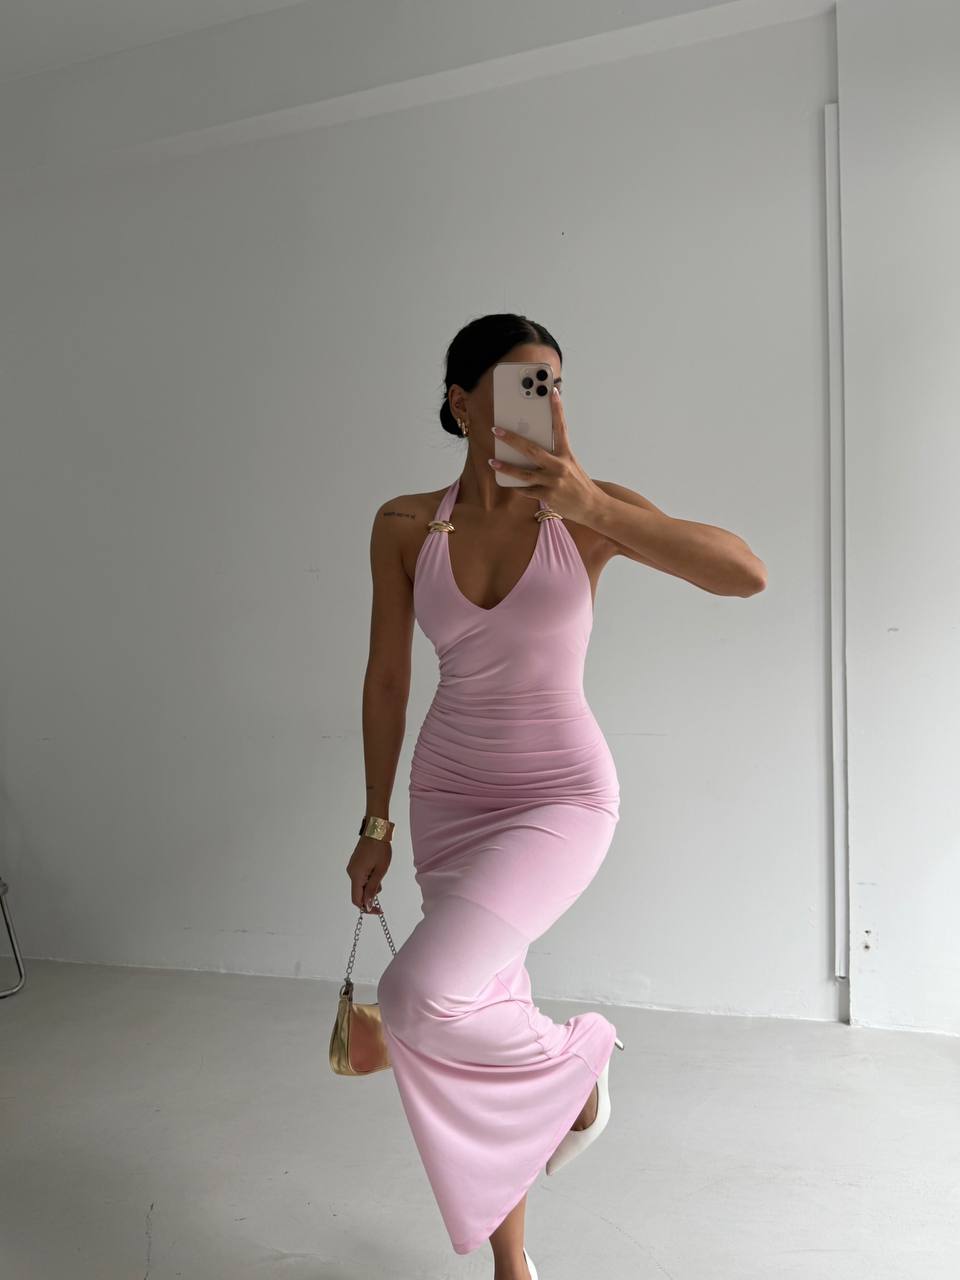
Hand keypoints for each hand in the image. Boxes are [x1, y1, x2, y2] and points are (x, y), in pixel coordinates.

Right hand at [346, 837, 390, 913]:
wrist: (376, 830)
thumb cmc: (380, 849)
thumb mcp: (380, 871)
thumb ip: (373, 889)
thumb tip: (368, 905)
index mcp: (356, 875)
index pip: (357, 900)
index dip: (367, 908)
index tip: (378, 910)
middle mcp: (351, 873)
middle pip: (359, 892)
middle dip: (371, 893)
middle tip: (382, 881)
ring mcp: (352, 867)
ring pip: (361, 884)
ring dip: (371, 884)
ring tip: (380, 871)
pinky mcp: (355, 864)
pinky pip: (361, 877)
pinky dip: (369, 878)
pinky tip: (376, 868)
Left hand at [489, 386, 603, 525]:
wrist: (591, 506)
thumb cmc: (578, 483)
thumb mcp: (570, 464)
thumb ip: (554, 455)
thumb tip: (530, 447)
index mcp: (566, 454)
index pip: (561, 428)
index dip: (557, 409)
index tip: (552, 392)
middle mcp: (559, 466)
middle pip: (531, 450)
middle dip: (512, 439)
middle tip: (496, 430)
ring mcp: (553, 482)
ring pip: (524, 473)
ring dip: (506, 467)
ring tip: (492, 462)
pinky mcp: (548, 496)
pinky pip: (526, 490)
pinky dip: (517, 487)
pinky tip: (508, 483)